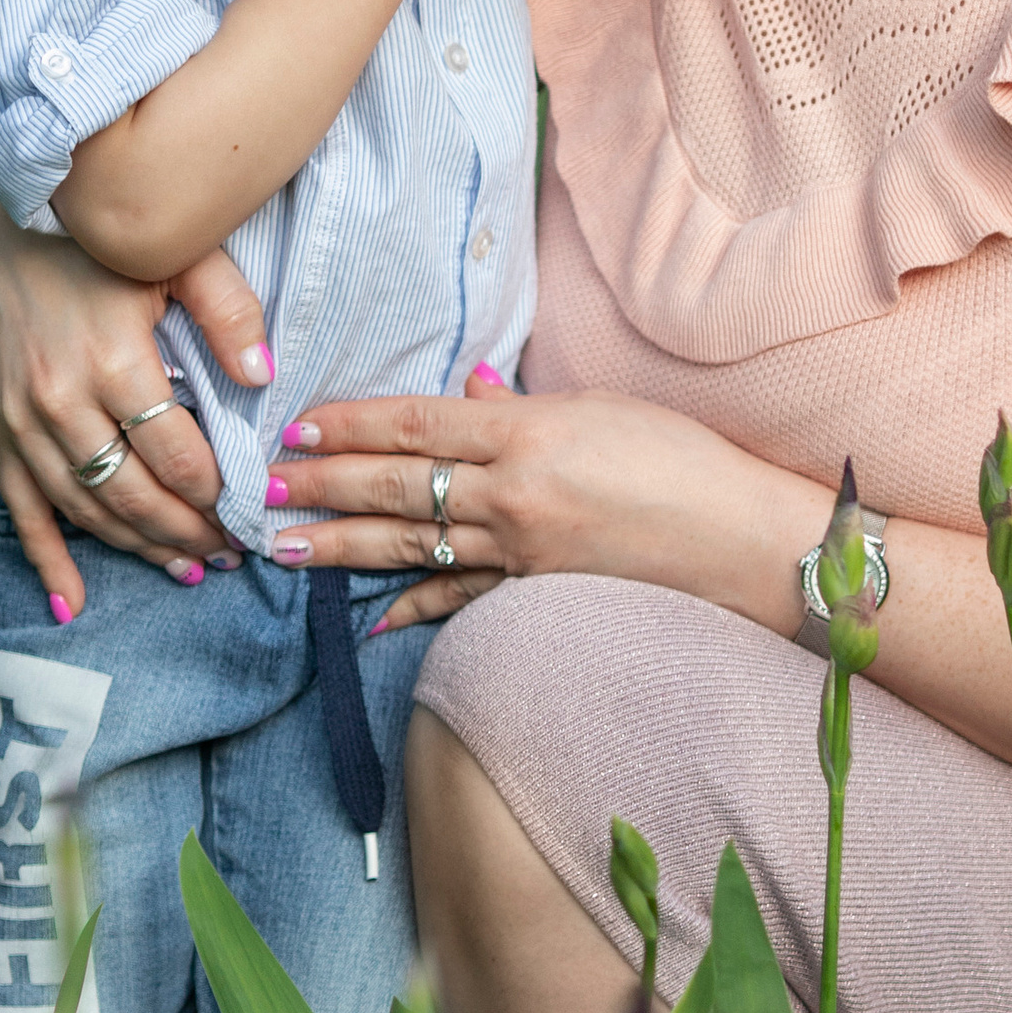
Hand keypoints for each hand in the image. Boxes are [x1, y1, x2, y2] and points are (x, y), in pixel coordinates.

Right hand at [0, 176, 271, 614]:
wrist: (10, 216)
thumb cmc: (106, 237)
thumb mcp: (180, 256)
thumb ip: (228, 312)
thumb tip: (263, 377)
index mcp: (113, 361)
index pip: (176, 456)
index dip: (218, 493)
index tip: (252, 510)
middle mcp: (60, 400)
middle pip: (132, 494)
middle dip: (186, 533)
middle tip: (231, 553)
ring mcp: (22, 418)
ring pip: (84, 508)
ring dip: (136, 547)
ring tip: (187, 571)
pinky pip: (19, 506)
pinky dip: (45, 558)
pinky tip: (70, 603)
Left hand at [259, 370, 826, 636]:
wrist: (744, 541)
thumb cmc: (685, 462)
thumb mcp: (603, 410)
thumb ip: (525, 407)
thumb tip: (471, 395)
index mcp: (528, 433)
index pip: (417, 424)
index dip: (352, 424)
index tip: (299, 424)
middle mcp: (513, 493)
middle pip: (398, 485)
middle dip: (325, 483)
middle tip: (266, 485)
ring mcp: (521, 553)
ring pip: (413, 545)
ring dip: (342, 545)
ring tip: (286, 547)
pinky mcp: (536, 595)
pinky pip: (460, 602)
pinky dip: (414, 608)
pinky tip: (371, 617)